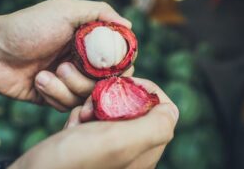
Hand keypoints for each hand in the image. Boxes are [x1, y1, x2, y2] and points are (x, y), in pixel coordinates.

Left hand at [0, 0, 131, 110]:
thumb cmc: (28, 27)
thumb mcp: (65, 10)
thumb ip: (99, 12)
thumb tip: (128, 24)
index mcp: (90, 43)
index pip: (120, 59)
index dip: (121, 66)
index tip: (114, 70)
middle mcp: (84, 63)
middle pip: (105, 83)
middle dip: (84, 80)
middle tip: (63, 67)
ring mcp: (71, 81)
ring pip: (86, 97)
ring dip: (64, 87)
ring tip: (43, 74)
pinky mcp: (57, 97)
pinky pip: (67, 106)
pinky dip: (53, 94)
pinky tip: (38, 81)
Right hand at [8, 78, 178, 168]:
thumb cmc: (71, 162)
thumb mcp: (117, 142)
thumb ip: (154, 128)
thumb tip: (172, 111)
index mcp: (145, 151)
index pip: (162, 110)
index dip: (147, 91)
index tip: (125, 83)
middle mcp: (131, 151)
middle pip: (136, 108)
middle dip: (115, 97)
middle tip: (94, 103)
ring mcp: (110, 148)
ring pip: (113, 110)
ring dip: (96, 105)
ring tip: (81, 117)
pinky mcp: (91, 146)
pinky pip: (94, 120)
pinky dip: (82, 117)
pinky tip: (72, 128)